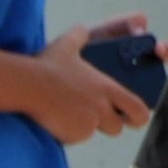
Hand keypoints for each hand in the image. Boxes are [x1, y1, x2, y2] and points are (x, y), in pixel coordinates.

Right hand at [29, 23, 155, 142]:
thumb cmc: (47, 66)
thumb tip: (80, 30)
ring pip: (93, 131)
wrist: (28, 86)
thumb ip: (79, 37)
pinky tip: (54, 118)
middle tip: (101, 120)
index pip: (139, 109)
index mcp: (107, 89)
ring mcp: (89, 123)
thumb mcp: (66, 46)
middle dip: (113, 125)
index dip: (138, 114)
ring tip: (68, 112)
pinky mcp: (74, 134)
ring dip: (85, 126)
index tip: (131, 114)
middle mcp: (103, 108)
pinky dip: (67, 132)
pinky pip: (74, 137)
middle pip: (118, 127)